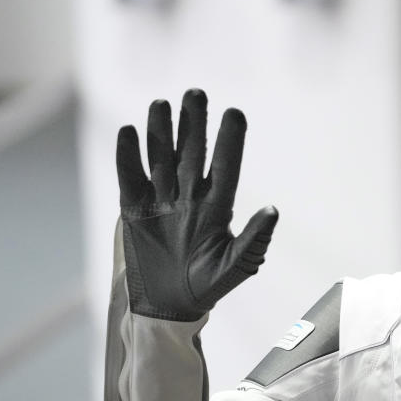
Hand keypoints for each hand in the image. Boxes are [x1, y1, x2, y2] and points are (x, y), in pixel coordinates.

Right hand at [115, 89, 277, 320]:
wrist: (168, 306)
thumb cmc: (207, 286)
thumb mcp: (236, 266)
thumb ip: (254, 240)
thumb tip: (273, 210)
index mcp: (217, 206)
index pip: (226, 166)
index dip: (230, 140)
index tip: (235, 113)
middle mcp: (189, 195)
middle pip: (192, 152)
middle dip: (194, 123)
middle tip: (196, 93)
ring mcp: (160, 199)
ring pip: (160, 157)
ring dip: (161, 131)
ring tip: (162, 104)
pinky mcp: (133, 208)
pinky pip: (129, 177)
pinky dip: (127, 156)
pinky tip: (128, 132)